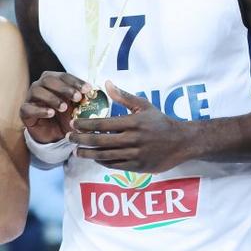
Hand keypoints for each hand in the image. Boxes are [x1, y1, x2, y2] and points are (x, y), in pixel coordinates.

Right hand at [20, 71, 92, 143]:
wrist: (54, 133)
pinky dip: (40, 110)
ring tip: (64, 107)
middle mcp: (41, 85)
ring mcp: (30, 97)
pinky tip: (51, 113)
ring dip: (52, 98)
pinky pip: (28, 108)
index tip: (88, 89)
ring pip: (37, 91)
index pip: (64, 76)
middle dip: (64, 88)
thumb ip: (86, 98)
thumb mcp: (79, 106)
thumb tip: (100, 90)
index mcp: (54, 80)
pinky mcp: (24, 111)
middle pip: (49, 79)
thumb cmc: (67, 115)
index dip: (76, 81)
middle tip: (77, 97)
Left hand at [70, 81, 188, 172]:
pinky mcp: (137, 166)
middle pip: (99, 141)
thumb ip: (124, 97)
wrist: (181, 142)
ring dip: (87, 153)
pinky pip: (114, 165)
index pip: (102, 124)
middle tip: (69, 138)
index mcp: (133, 122)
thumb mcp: (144, 106)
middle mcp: (133, 139)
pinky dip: (101, 161)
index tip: (73, 124)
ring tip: (77, 151)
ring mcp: (135, 154)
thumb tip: (107, 84)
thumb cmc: (160, 122)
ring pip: (104, 156)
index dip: (85, 125)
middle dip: (80, 140)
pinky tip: (95, 157)